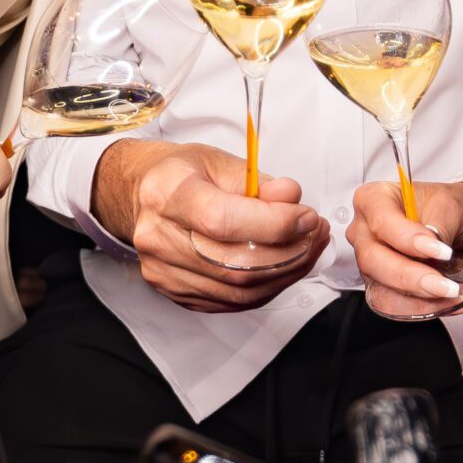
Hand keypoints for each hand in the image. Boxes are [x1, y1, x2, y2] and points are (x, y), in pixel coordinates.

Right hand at [91, 139, 326, 312]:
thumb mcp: (220, 160)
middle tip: (316, 233)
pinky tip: (284, 266)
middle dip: (291, 253)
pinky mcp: (176, 293)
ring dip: (287, 273)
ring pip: (240, 290)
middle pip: (236, 264)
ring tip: (308, 248)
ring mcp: (165, 272)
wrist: (145, 195)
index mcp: (167, 194)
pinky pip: (233, 302)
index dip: (274, 224)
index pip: (223, 221)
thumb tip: (291, 198)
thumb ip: (258, 181)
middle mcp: (160, 237)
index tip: (306, 217)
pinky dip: (267, 287)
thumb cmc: (182, 175)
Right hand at [347, 179, 462, 320]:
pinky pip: (397, 308)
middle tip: (446, 285)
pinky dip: (427, 310)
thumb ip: (440, 223)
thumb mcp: (454, 205)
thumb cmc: (457, 208)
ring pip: (382, 290)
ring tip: (456, 294)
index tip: (441, 251)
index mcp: (375, 200)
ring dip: (422, 300)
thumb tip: (433, 241)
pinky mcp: (387, 288)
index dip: (408, 240)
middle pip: (374, 261)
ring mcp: (375, 263)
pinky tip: (453, 303)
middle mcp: (367, 232)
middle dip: (412, 278)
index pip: (381, 222)